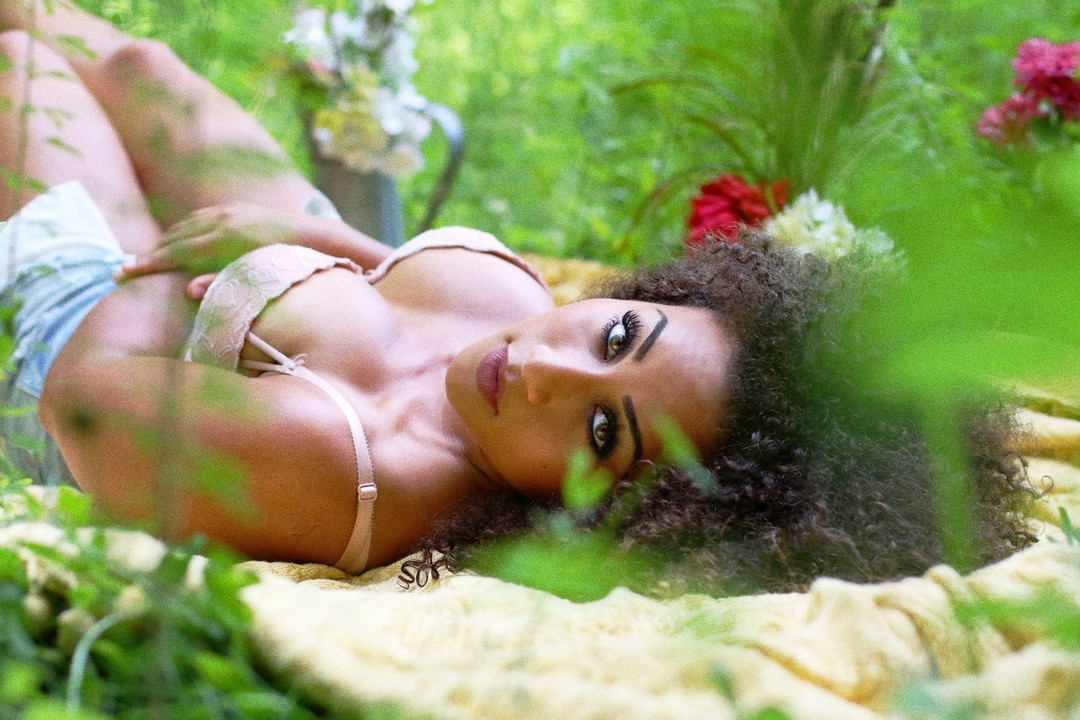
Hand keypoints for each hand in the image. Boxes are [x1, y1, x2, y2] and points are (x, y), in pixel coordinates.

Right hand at [115, 202, 299, 281]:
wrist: (315, 236)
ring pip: (186, 225)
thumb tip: (187, 292)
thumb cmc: (286, 264)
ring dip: (165, 240)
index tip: (124, 273)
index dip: (149, 264)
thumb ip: (222, 283)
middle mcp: (222, 220)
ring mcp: (229, 211)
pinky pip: (200, 217)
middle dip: (149, 254)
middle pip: (176, 238)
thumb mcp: (256, 277)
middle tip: (123, 269)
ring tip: (146, 257)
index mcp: (223, 240)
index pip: (176, 253)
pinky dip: (184, 228)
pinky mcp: (236, 207)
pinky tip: (176, 237)